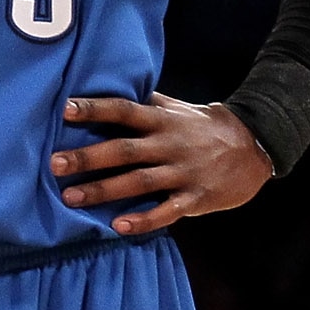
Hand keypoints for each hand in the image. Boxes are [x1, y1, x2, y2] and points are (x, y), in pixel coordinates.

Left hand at [49, 92, 272, 235]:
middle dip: (88, 158)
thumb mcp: (176, 107)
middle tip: (54, 164)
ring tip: (71, 198)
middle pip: (124, 150)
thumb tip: (106, 83)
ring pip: (139, 182)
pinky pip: (168, 211)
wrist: (255, 146)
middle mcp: (170, 144)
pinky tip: (118, 226)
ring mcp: (184, 172)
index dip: (95, 109)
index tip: (64, 110)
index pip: (123, 110)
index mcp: (162, 120)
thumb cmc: (202, 125)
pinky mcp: (197, 197)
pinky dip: (144, 219)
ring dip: (104, 191)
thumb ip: (144, 101)